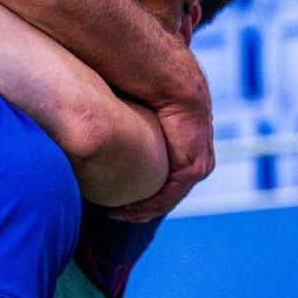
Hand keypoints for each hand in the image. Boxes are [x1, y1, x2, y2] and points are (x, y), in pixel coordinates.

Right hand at [111, 83, 212, 221]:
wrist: (171, 82)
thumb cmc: (148, 89)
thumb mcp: (136, 113)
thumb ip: (127, 124)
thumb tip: (100, 122)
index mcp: (185, 144)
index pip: (164, 175)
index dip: (141, 189)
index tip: (117, 196)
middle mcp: (195, 157)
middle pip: (166, 192)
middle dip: (141, 205)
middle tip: (117, 212)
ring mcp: (197, 165)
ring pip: (166, 198)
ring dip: (141, 209)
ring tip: (117, 214)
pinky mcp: (193, 169)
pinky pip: (168, 196)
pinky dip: (146, 206)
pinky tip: (125, 210)